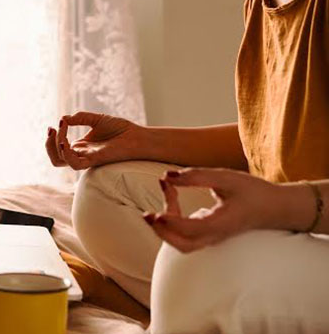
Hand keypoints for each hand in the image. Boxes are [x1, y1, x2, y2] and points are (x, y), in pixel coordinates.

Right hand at [45, 111, 142, 169]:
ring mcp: (86, 158)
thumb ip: (80, 118)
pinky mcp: (94, 160)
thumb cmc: (121, 130)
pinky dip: (66, 153)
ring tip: (60, 132)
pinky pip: (74, 164)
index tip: (59, 121)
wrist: (138, 137)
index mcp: (81, 146)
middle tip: (51, 129)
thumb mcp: (96, 119)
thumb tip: (64, 118)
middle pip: (55, 158)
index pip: (59, 146)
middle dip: (48, 144)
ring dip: (55, 146)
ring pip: (60, 161)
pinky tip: (66, 141)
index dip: (54, 135)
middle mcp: (81, 154)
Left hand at [143, 168, 281, 252]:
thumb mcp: (226, 178)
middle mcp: (215, 236)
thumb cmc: (252, 192)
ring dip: (165, 227)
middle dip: (162, 232)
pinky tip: (171, 194)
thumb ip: (197, 177)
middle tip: (147, 214)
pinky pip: (185, 235)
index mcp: (222, 224)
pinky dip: (172, 220)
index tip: (154, 214)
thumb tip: (167, 176)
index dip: (170, 224)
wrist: (275, 208)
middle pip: (182, 245)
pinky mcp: (208, 235)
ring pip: (182, 243)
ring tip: (159, 200)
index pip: (191, 230)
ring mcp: (212, 238)